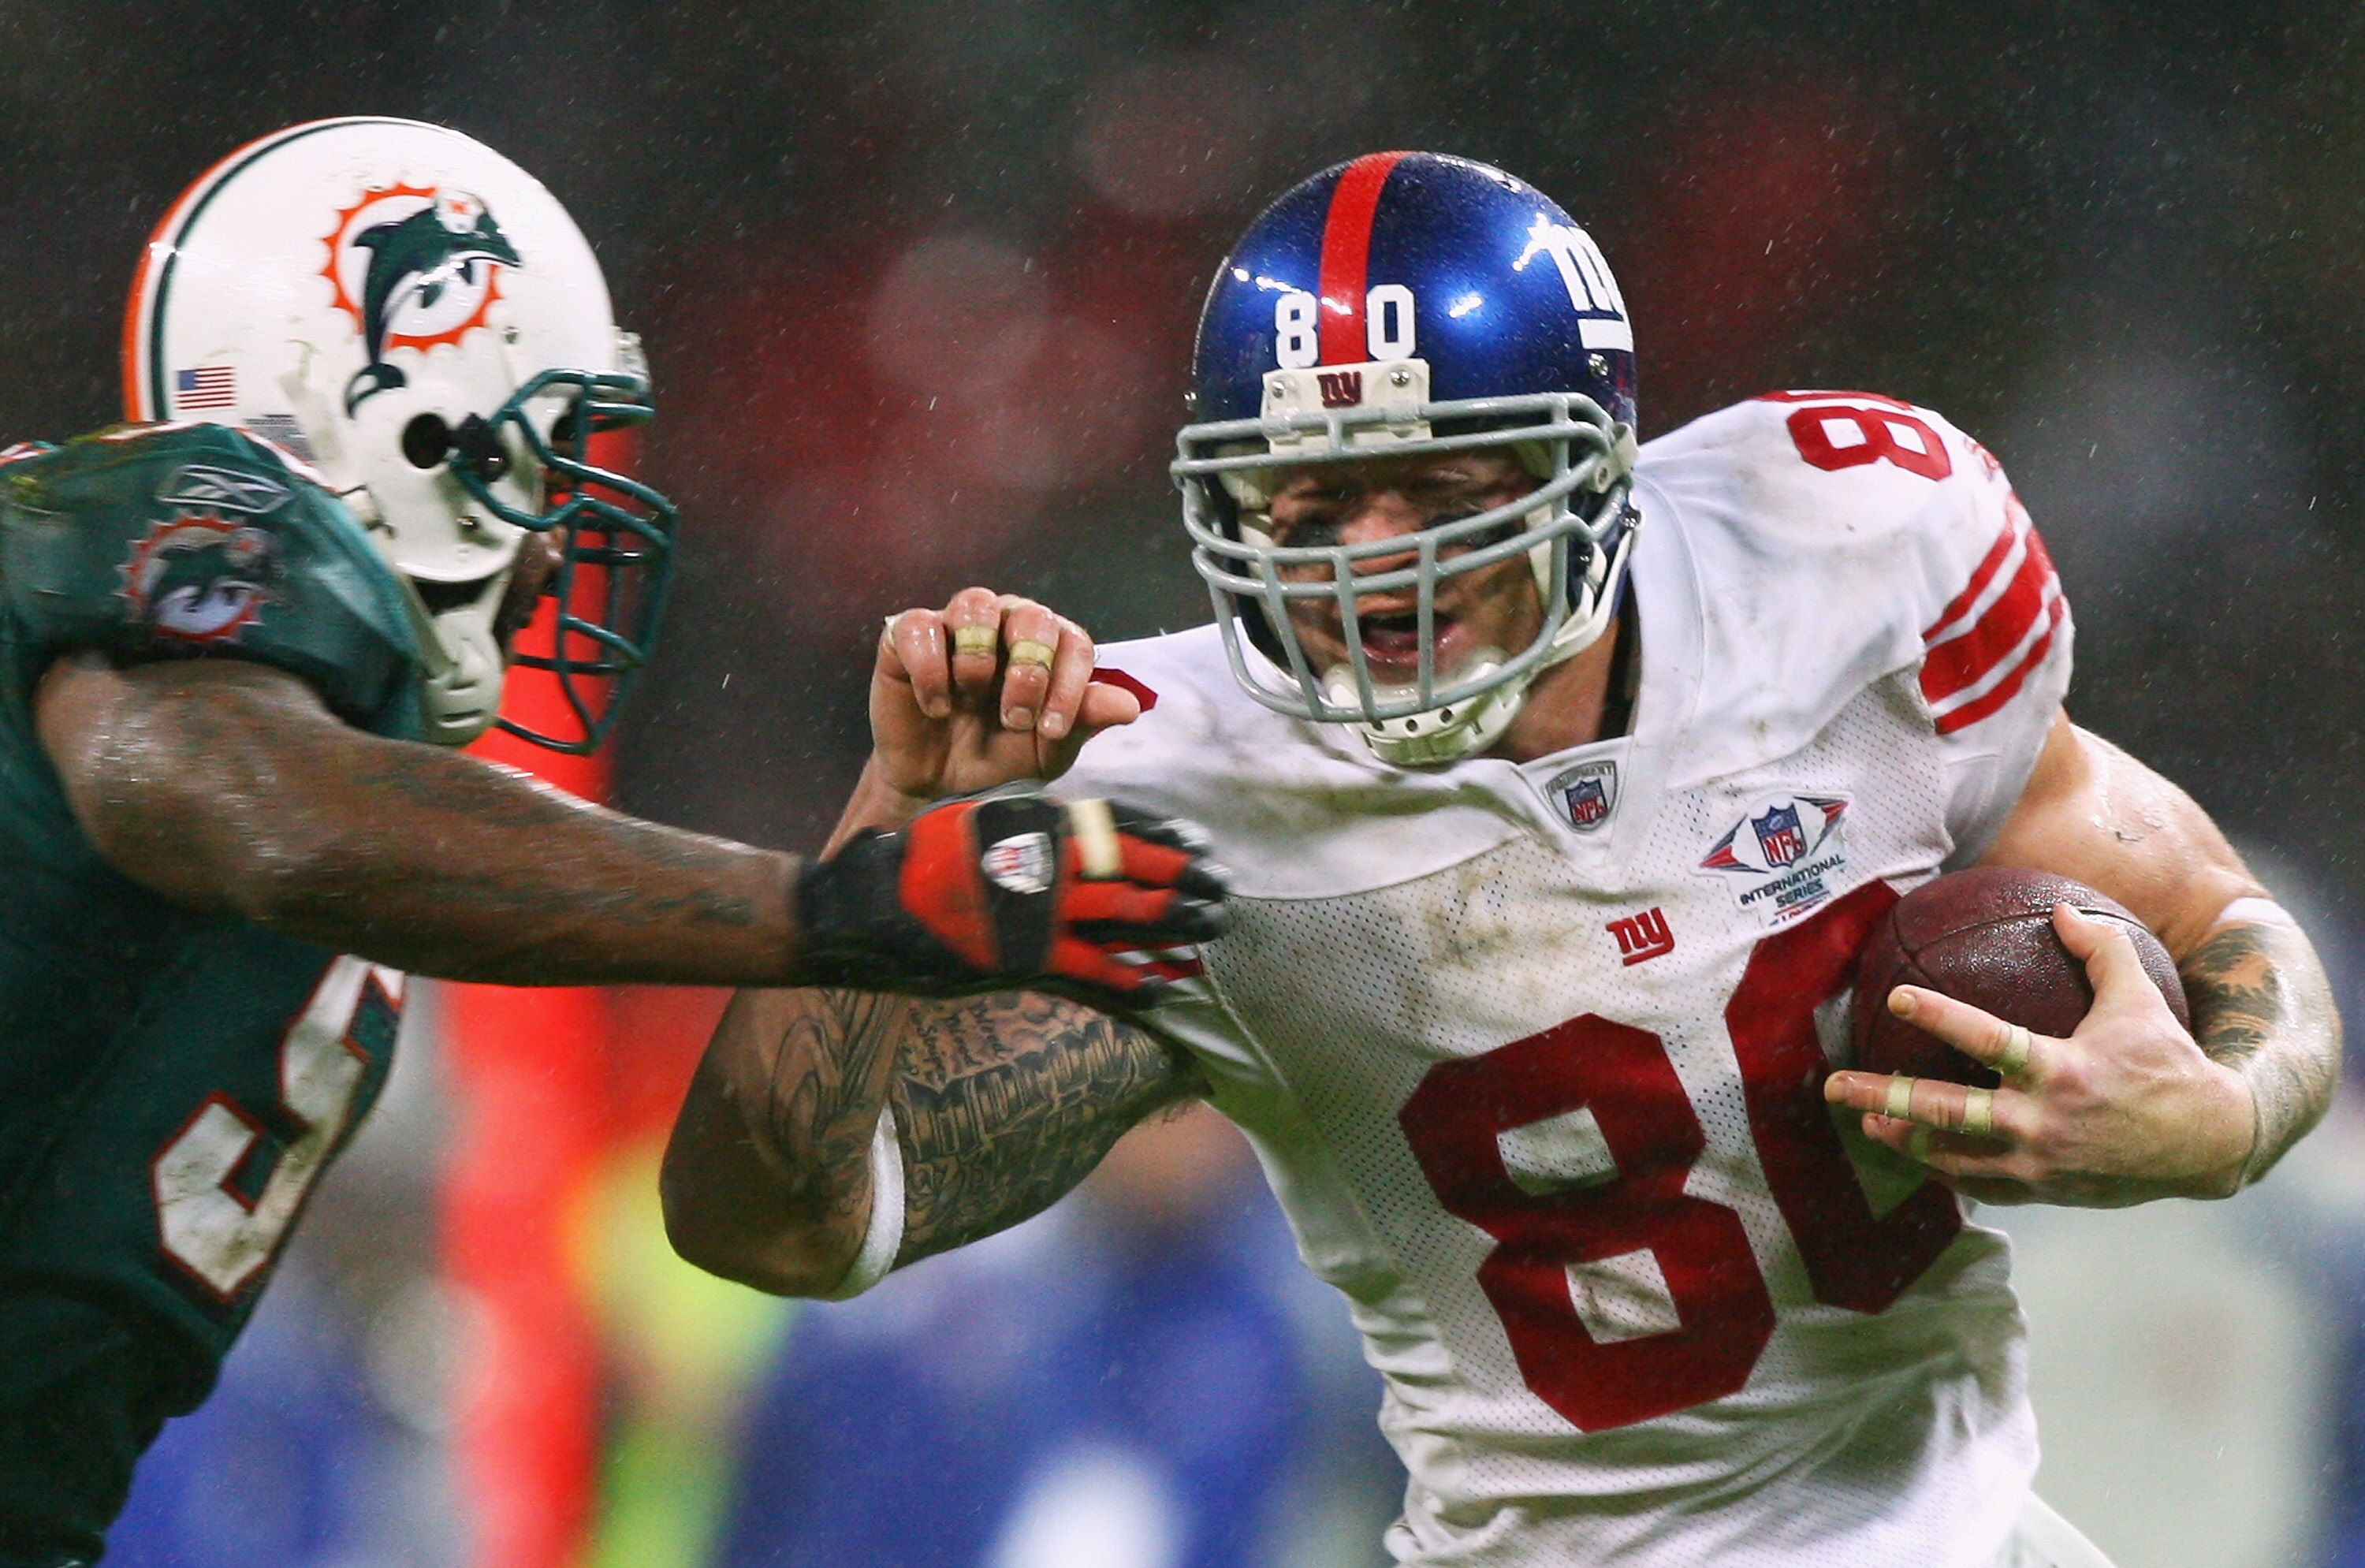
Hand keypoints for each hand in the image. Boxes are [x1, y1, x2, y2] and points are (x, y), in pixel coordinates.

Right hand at [792, 791, 1228, 1000]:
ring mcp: (1037, 911)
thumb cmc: (919, 859)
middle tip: (1222, 893)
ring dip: (1174, 929)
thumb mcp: (975, 819)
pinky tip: (1160, 988)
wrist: (868, 907)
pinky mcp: (1025, 958)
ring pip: (1125, 917)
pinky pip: (1092, 970)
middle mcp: (1045, 860)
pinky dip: (1130, 980)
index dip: (1164, 836)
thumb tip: (1068, 828)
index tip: (1198, 844)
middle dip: (1185, 882)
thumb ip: (1025, 825)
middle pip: (1135, 868)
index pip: (1116, 822)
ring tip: (1210, 938)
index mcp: (1035, 820)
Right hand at [872, 588, 1140, 804]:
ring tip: (969, 702)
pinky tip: (937, 707)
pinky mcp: (908, 638)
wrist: (940, 787)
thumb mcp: (1046, 749)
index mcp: (1047, 647)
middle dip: (1029, 670)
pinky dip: (930, 669)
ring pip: (975, 603)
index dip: (1069, 683)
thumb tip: (1128, 705)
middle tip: (1015, 718)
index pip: (1073, 641)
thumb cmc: (1000, 758)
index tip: (1053, 729)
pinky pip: (919, 626)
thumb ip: (1084, 721)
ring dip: (978, 658)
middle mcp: (1006, 625)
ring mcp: (956, 626)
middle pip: (1031, 614)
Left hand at [1823, 904, 2254, 1205]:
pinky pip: (1979, 1182)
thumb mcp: (2141, 999)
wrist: (2207, 1144)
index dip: (1939, 1017)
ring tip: (1865, 1120)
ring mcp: (2038, 1162)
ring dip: (1903, 1139)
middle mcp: (2042, 1122)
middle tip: (1835, 1085)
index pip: (1987, 1039)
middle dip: (1885, 1097)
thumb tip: (2059, 907)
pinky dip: (1943, 1170)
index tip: (1896, 997)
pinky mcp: (2042, 1189)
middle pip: (1945, 1111)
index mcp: (2061, 1071)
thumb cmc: (2168, 1062)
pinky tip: (1914, 1153)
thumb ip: (2102, 949)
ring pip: (1952, 1155)